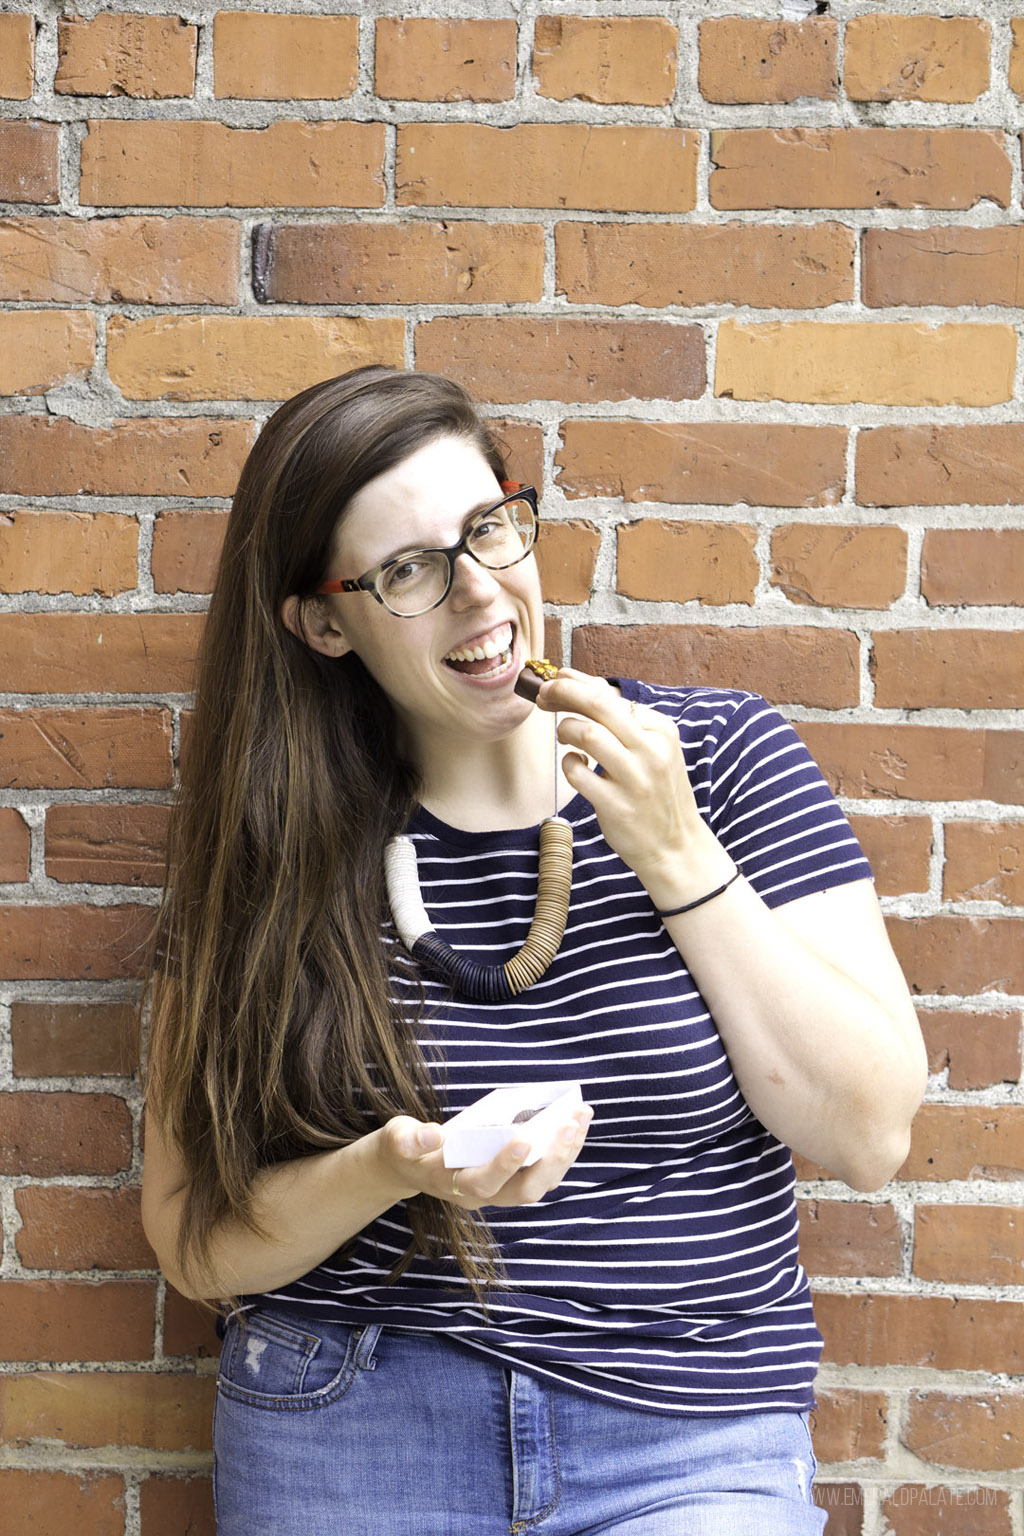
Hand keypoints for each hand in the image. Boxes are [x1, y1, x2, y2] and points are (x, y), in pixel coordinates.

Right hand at [378, 1105, 593, 1208]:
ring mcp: (498, 1192)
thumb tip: (432, 1136)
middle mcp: (480, 1196)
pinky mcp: (511, 1182)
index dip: (504, 1165)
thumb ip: (410, 1139)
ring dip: (564, 1154)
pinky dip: (561, 1152)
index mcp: (450, 1185)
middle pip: (523, 1191)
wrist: (410, 1166)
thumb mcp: (397, 1138)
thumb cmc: (406, 1148)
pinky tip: (574, 1125)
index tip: (524, 1139)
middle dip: (550, 1160)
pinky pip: (543, 1174)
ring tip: (580, 1118)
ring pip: (539, 1185)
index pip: (482, 1183)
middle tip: (570, 1123)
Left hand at [535, 668, 730, 907]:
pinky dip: (569, 764)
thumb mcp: (653, 750)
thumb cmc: (657, 792)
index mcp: (662, 730)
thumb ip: (621, 720)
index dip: (578, 684)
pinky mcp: (616, 805)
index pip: (612, 695)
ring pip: (586, 734)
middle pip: (598, 705)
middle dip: (564, 692)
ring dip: (565, 730)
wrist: (676, 845)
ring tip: (565, 736)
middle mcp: (651, 750)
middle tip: (544, 693)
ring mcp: (635, 779)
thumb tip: (575, 683)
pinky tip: (575, 765)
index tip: (556, 681)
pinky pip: (577, 772)